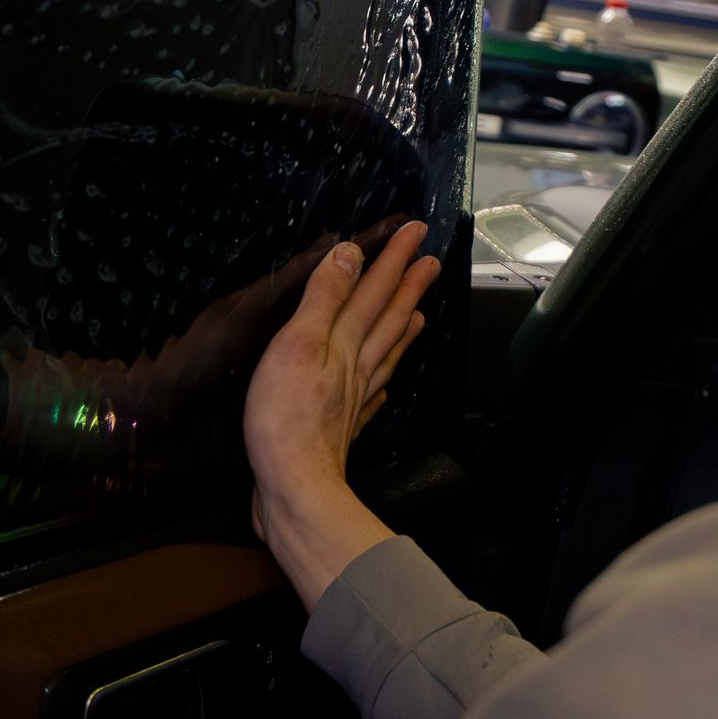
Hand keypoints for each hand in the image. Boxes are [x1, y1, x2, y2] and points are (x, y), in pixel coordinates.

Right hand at [243, 222, 440, 611]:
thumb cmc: (286, 418)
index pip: (374, 290)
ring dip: (403, 329)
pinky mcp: (343, 428)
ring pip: (385, 354)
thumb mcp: (297, 345)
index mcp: (344, 343)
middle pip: (388, 319)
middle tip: (431, 261)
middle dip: (408, 286)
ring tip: (421, 312)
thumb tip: (352, 254)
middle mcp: (357, 368)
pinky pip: (372, 395)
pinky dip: (383, 381)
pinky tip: (386, 384)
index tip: (416, 231)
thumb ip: (323, 299)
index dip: (393, 259)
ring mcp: (354, 400)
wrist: (295, 487)